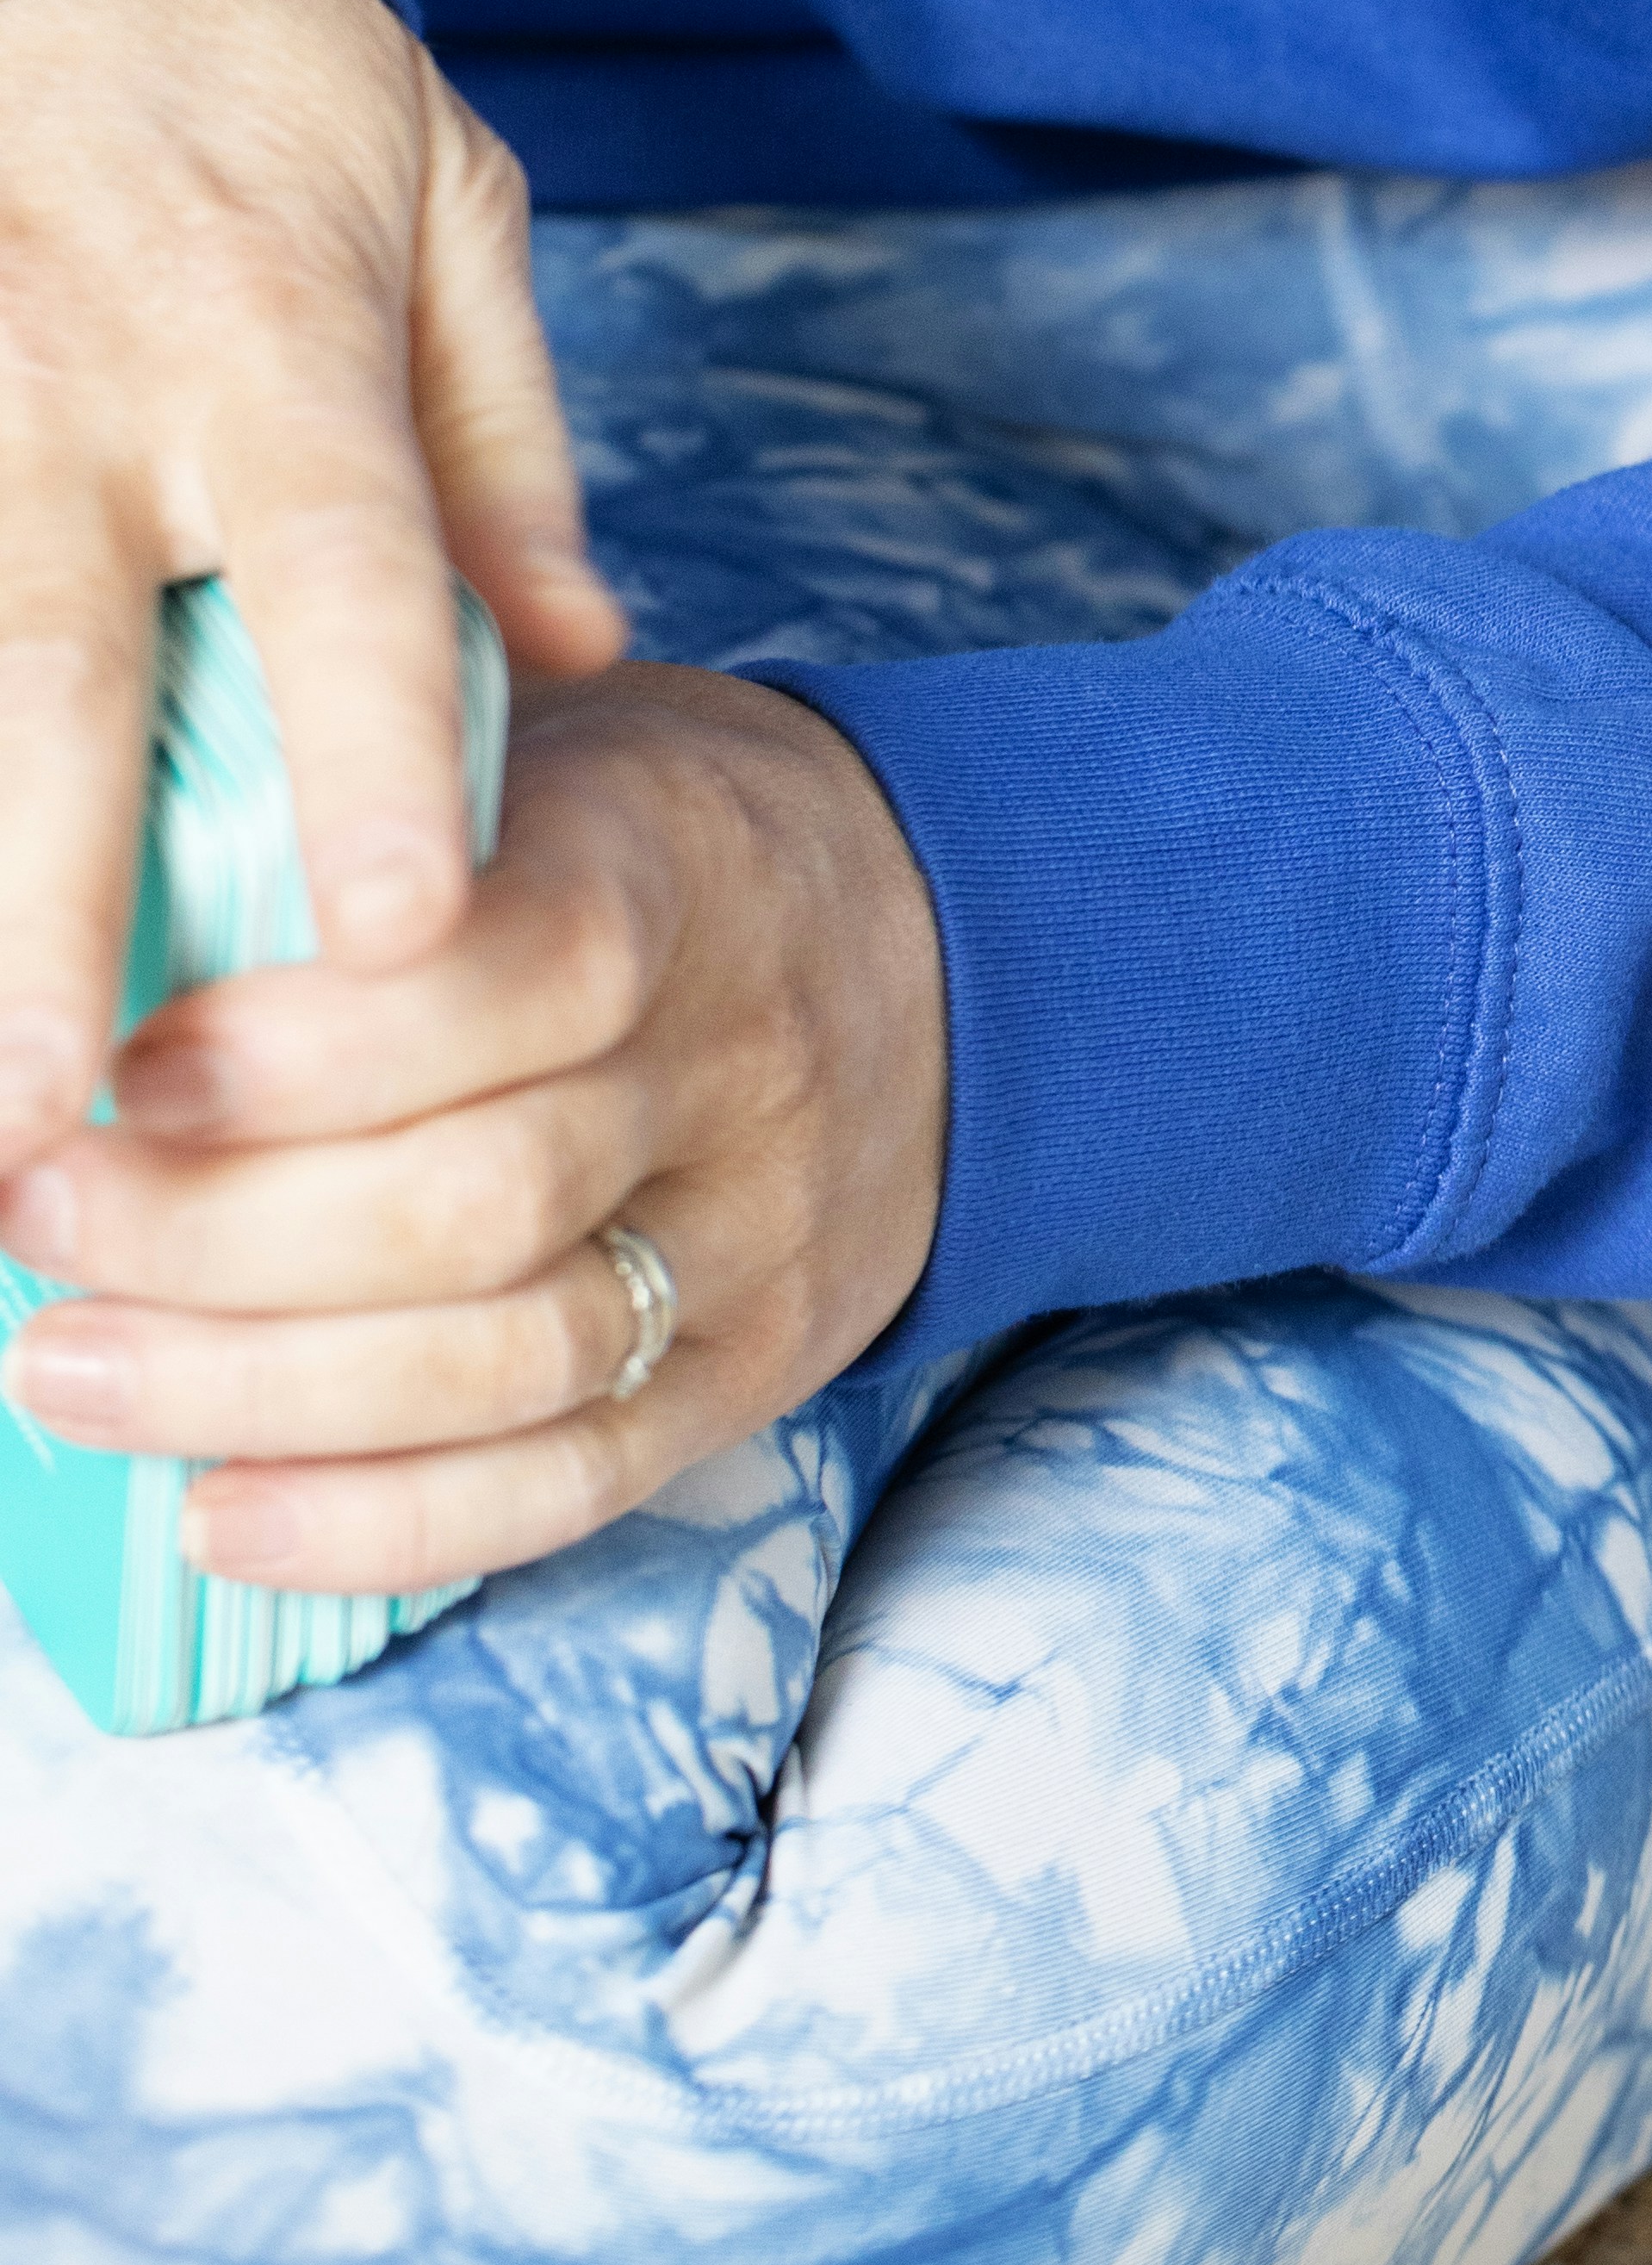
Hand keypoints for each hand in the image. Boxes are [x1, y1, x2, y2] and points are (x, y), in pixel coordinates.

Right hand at [0, 0, 628, 1170]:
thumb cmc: (269, 83)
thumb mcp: (448, 207)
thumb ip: (503, 444)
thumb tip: (585, 653)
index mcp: (269, 340)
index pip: (343, 574)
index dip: (375, 754)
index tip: (402, 934)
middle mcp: (75, 391)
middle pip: (53, 683)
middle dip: (43, 914)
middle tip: (45, 1117)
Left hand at [0, 665, 947, 1591]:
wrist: (949, 945)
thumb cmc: (652, 838)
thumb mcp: (550, 738)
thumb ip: (375, 791)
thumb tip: (122, 867)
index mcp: (683, 871)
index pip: (526, 973)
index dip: (313, 1045)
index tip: (121, 1067)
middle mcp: (741, 1065)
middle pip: (488, 1196)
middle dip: (221, 1236)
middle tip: (38, 1212)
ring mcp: (761, 1239)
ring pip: (513, 1359)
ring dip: (259, 1391)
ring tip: (63, 1368)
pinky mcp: (757, 1372)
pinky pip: (573, 1483)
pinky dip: (383, 1525)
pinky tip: (216, 1518)